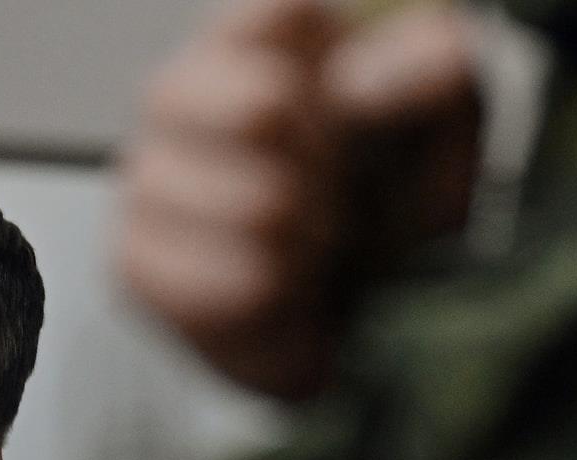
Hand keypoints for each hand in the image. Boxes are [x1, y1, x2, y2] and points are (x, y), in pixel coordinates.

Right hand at [118, 0, 480, 398]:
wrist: (353, 312)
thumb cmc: (389, 203)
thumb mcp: (442, 126)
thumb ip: (429, 72)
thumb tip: (357, 84)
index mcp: (250, 38)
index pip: (276, 15)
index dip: (345, 75)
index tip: (363, 116)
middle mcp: (179, 95)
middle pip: (259, 108)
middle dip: (328, 168)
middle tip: (340, 192)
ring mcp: (147, 178)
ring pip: (256, 207)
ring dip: (311, 242)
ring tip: (312, 247)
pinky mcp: (135, 261)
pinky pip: (226, 286)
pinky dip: (279, 299)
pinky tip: (280, 291)